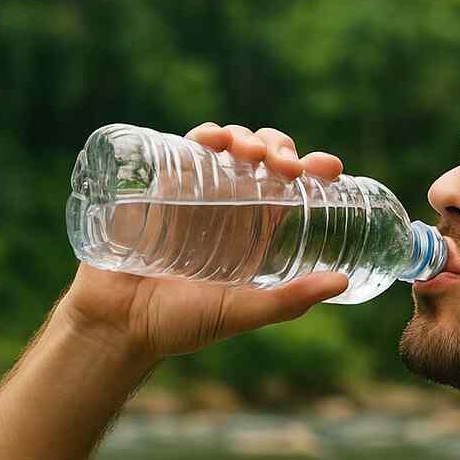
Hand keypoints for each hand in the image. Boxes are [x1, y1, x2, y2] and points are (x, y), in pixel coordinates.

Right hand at [56, 123, 348, 360]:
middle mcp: (227, 207)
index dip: (313, 170)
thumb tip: (343, 281)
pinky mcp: (157, 186)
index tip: (330, 168)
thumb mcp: (241, 312)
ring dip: (246, 137)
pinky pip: (182, 147)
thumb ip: (289, 301)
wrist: (116, 324)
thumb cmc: (178, 324)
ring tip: (251, 154)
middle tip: (287, 166)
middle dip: (280, 148)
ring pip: (227, 146)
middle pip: (263, 158)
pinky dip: (203, 135)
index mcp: (253, 232)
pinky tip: (214, 139)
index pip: (290, 189)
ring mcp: (192, 193)